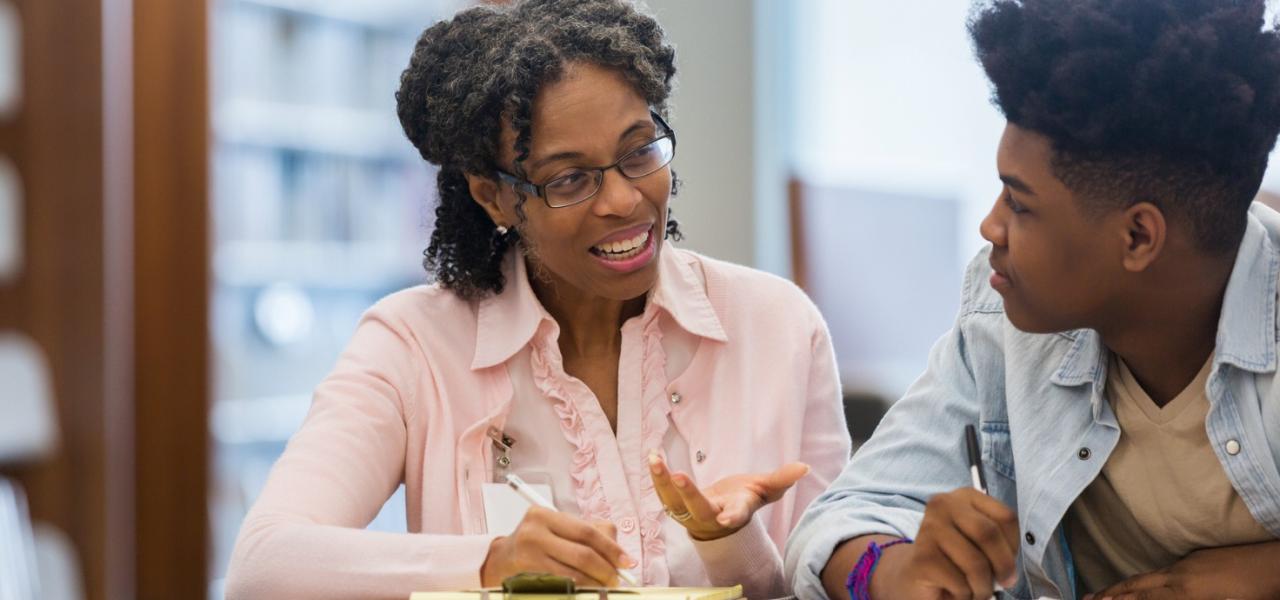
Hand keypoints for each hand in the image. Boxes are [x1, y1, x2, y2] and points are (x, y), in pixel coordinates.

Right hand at [480, 506, 636, 586]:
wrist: (501, 559)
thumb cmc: (538, 542)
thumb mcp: (559, 529)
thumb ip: (590, 533)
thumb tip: (619, 554)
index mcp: (545, 514)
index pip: (587, 532)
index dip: (611, 549)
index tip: (627, 562)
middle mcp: (535, 530)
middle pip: (583, 553)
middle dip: (606, 569)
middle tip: (617, 579)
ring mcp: (528, 552)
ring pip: (574, 573)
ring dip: (595, 583)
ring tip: (605, 585)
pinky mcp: (526, 573)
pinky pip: (562, 583)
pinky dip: (580, 588)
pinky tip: (587, 588)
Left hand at [647, 451, 808, 540]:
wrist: (721, 517)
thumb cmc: (744, 499)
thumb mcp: (765, 489)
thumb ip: (782, 478)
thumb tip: (805, 468)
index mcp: (736, 512)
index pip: (736, 515)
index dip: (732, 516)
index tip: (726, 519)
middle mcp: (712, 516)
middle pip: (699, 508)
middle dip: (689, 493)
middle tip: (679, 476)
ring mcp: (691, 513)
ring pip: (674, 501)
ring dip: (663, 482)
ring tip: (656, 460)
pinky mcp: (676, 505)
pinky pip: (663, 493)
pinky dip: (656, 476)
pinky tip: (652, 456)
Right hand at [871, 488, 1019, 599]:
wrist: (917, 577)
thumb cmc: (956, 560)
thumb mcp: (982, 543)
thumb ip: (999, 544)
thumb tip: (1008, 571)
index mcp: (965, 496)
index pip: (1006, 517)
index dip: (1013, 546)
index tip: (1008, 563)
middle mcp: (943, 505)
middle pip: (989, 534)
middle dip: (1002, 566)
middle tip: (1002, 583)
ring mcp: (929, 528)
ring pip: (976, 563)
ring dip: (982, 587)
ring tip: (974, 588)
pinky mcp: (922, 557)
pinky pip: (960, 582)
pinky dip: (964, 595)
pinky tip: (954, 590)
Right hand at [1084, 541, 1279, 599]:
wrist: (1279, 562)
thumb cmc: (1258, 593)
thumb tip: (1151, 599)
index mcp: (1186, 593)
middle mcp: (1180, 576)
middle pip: (1136, 587)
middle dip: (1109, 595)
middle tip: (1086, 599)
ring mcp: (1188, 564)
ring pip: (1146, 577)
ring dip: (1121, 587)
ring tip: (1102, 594)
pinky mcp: (1197, 558)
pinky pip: (1160, 572)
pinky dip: (1141, 580)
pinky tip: (1138, 584)